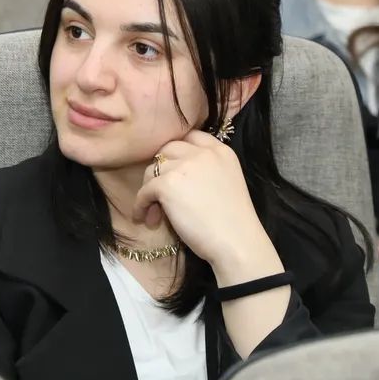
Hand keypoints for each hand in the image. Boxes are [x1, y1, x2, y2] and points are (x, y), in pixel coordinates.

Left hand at [132, 130, 275, 275]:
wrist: (237, 243)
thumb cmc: (233, 222)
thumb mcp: (225, 182)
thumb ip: (205, 169)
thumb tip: (174, 173)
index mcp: (221, 151)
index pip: (191, 136)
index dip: (177, 152)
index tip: (172, 168)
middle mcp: (202, 153)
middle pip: (167, 150)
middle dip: (161, 170)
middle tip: (160, 195)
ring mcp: (184, 166)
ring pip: (152, 170)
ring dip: (149, 191)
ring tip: (155, 213)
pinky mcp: (168, 183)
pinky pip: (144, 190)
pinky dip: (141, 205)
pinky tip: (144, 218)